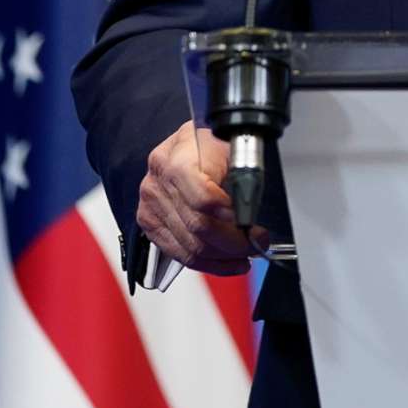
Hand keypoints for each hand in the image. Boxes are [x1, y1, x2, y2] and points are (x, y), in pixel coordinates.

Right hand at [137, 120, 268, 274]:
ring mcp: (151, 205)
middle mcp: (158, 183)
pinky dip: (207, 264)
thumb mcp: (232, 149)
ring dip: (224, 258)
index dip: (231, 219)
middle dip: (234, 242)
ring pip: (190, 247)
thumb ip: (241, 180)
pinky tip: (226, 262)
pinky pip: (179, 254)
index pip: (204, 199)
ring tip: (246, 255)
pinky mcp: (150, 224)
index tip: (253, 226)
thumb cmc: (210, 143)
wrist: (185, 143)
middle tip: (257, 242)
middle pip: (198, 227)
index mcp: (177, 158)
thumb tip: (251, 216)